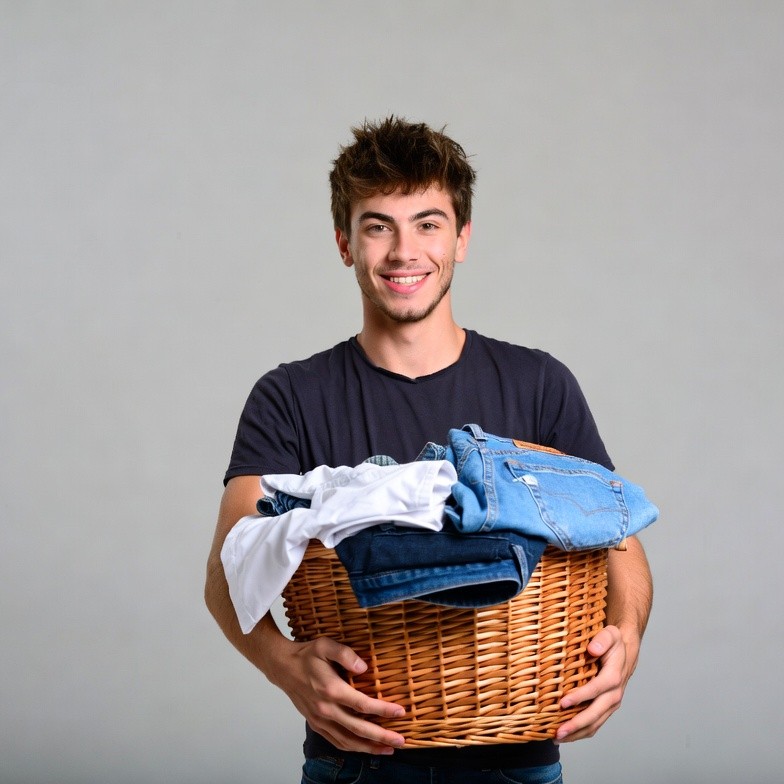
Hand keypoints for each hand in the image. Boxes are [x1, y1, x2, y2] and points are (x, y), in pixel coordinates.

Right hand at [268, 635, 406, 754]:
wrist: (283, 667)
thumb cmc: (306, 655)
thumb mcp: (325, 645)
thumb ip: (345, 654)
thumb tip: (364, 667)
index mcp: (331, 689)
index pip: (362, 705)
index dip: (383, 710)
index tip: (400, 712)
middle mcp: (326, 709)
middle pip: (358, 728)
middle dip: (382, 737)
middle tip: (401, 741)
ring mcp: (320, 719)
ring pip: (348, 740)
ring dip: (369, 747)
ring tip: (388, 749)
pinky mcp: (316, 724)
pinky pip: (336, 741)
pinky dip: (352, 747)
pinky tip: (364, 748)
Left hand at [554, 624, 637, 742]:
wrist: (625, 652)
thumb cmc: (613, 642)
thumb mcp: (610, 634)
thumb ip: (602, 639)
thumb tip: (592, 648)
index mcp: (613, 676)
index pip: (595, 689)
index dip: (579, 697)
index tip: (562, 703)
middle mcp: (614, 694)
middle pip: (595, 713)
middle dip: (576, 724)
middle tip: (558, 732)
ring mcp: (611, 704)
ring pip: (595, 724)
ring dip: (577, 733)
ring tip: (557, 738)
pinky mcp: (606, 708)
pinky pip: (595, 724)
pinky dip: (581, 732)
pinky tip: (566, 735)